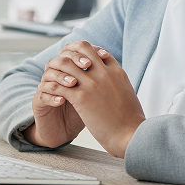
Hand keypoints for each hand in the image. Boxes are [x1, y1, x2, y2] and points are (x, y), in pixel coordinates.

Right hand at [23, 43, 111, 147]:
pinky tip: (62, 100)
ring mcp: (46, 88)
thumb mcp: (94, 94)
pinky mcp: (38, 102)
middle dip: (75, 60)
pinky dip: (52, 96)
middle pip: (61, 58)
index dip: (87, 51)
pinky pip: (42, 94)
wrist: (66, 133)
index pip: (75, 51)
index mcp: (70, 70)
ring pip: (49, 73)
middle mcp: (57, 75)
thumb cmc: (84, 112)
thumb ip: (99, 77)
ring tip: (74, 83)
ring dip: (62, 77)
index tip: (102, 55)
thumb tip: (112, 59)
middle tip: (87, 65)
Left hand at [40, 41, 144, 157]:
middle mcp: (104, 73)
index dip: (88, 55)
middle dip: (71, 55)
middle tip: (64, 68)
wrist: (131, 136)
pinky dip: (53, 87)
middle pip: (83, 48)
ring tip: (55, 80)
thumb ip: (120, 84)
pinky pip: (60, 85)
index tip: (80, 64)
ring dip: (59, 70)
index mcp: (117, 72)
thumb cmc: (132, 121)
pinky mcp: (81, 97)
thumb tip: (117, 85)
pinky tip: (52, 95)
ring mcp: (92, 83)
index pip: (99, 51)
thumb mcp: (129, 94)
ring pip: (67, 63)